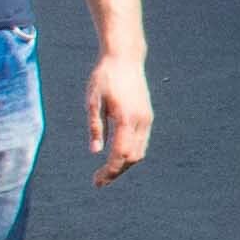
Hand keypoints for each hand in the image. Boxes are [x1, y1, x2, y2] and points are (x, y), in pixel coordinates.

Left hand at [84, 52, 151, 181]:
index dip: (109, 171)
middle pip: (132, 157)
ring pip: (139, 151)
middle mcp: (140, 121)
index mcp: (126, 118)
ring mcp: (147, 118)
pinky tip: (117, 155)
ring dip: (124, 164)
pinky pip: (142, 142)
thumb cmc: (104, 77)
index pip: (120, 153)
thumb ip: (94, 126)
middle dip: (116, 172)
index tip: (97, 181)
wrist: (125, 58)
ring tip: (106, 171)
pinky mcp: (147, 115)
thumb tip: (95, 151)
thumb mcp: (92, 101)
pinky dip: (130, 153)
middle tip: (99, 181)